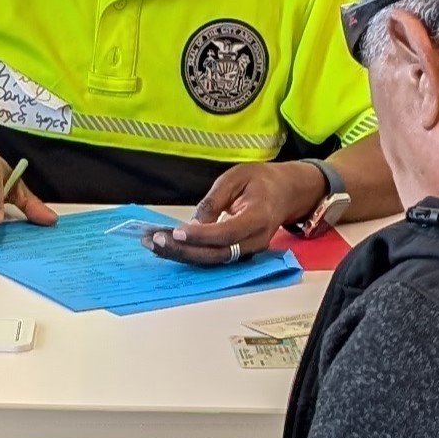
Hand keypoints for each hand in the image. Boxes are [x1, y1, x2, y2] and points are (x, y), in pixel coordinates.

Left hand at [145, 160, 325, 266]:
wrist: (286, 193)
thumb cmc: (261, 181)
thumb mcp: (236, 177)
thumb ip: (215, 200)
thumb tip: (193, 223)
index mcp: (259, 217)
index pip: (227, 233)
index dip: (200, 236)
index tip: (175, 232)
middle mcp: (256, 240)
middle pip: (217, 254)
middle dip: (183, 250)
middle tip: (154, 241)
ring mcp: (249, 251)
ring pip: (212, 260)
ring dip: (181, 255)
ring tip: (152, 244)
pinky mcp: (240, 254)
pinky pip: (213, 258)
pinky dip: (189, 254)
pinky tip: (166, 247)